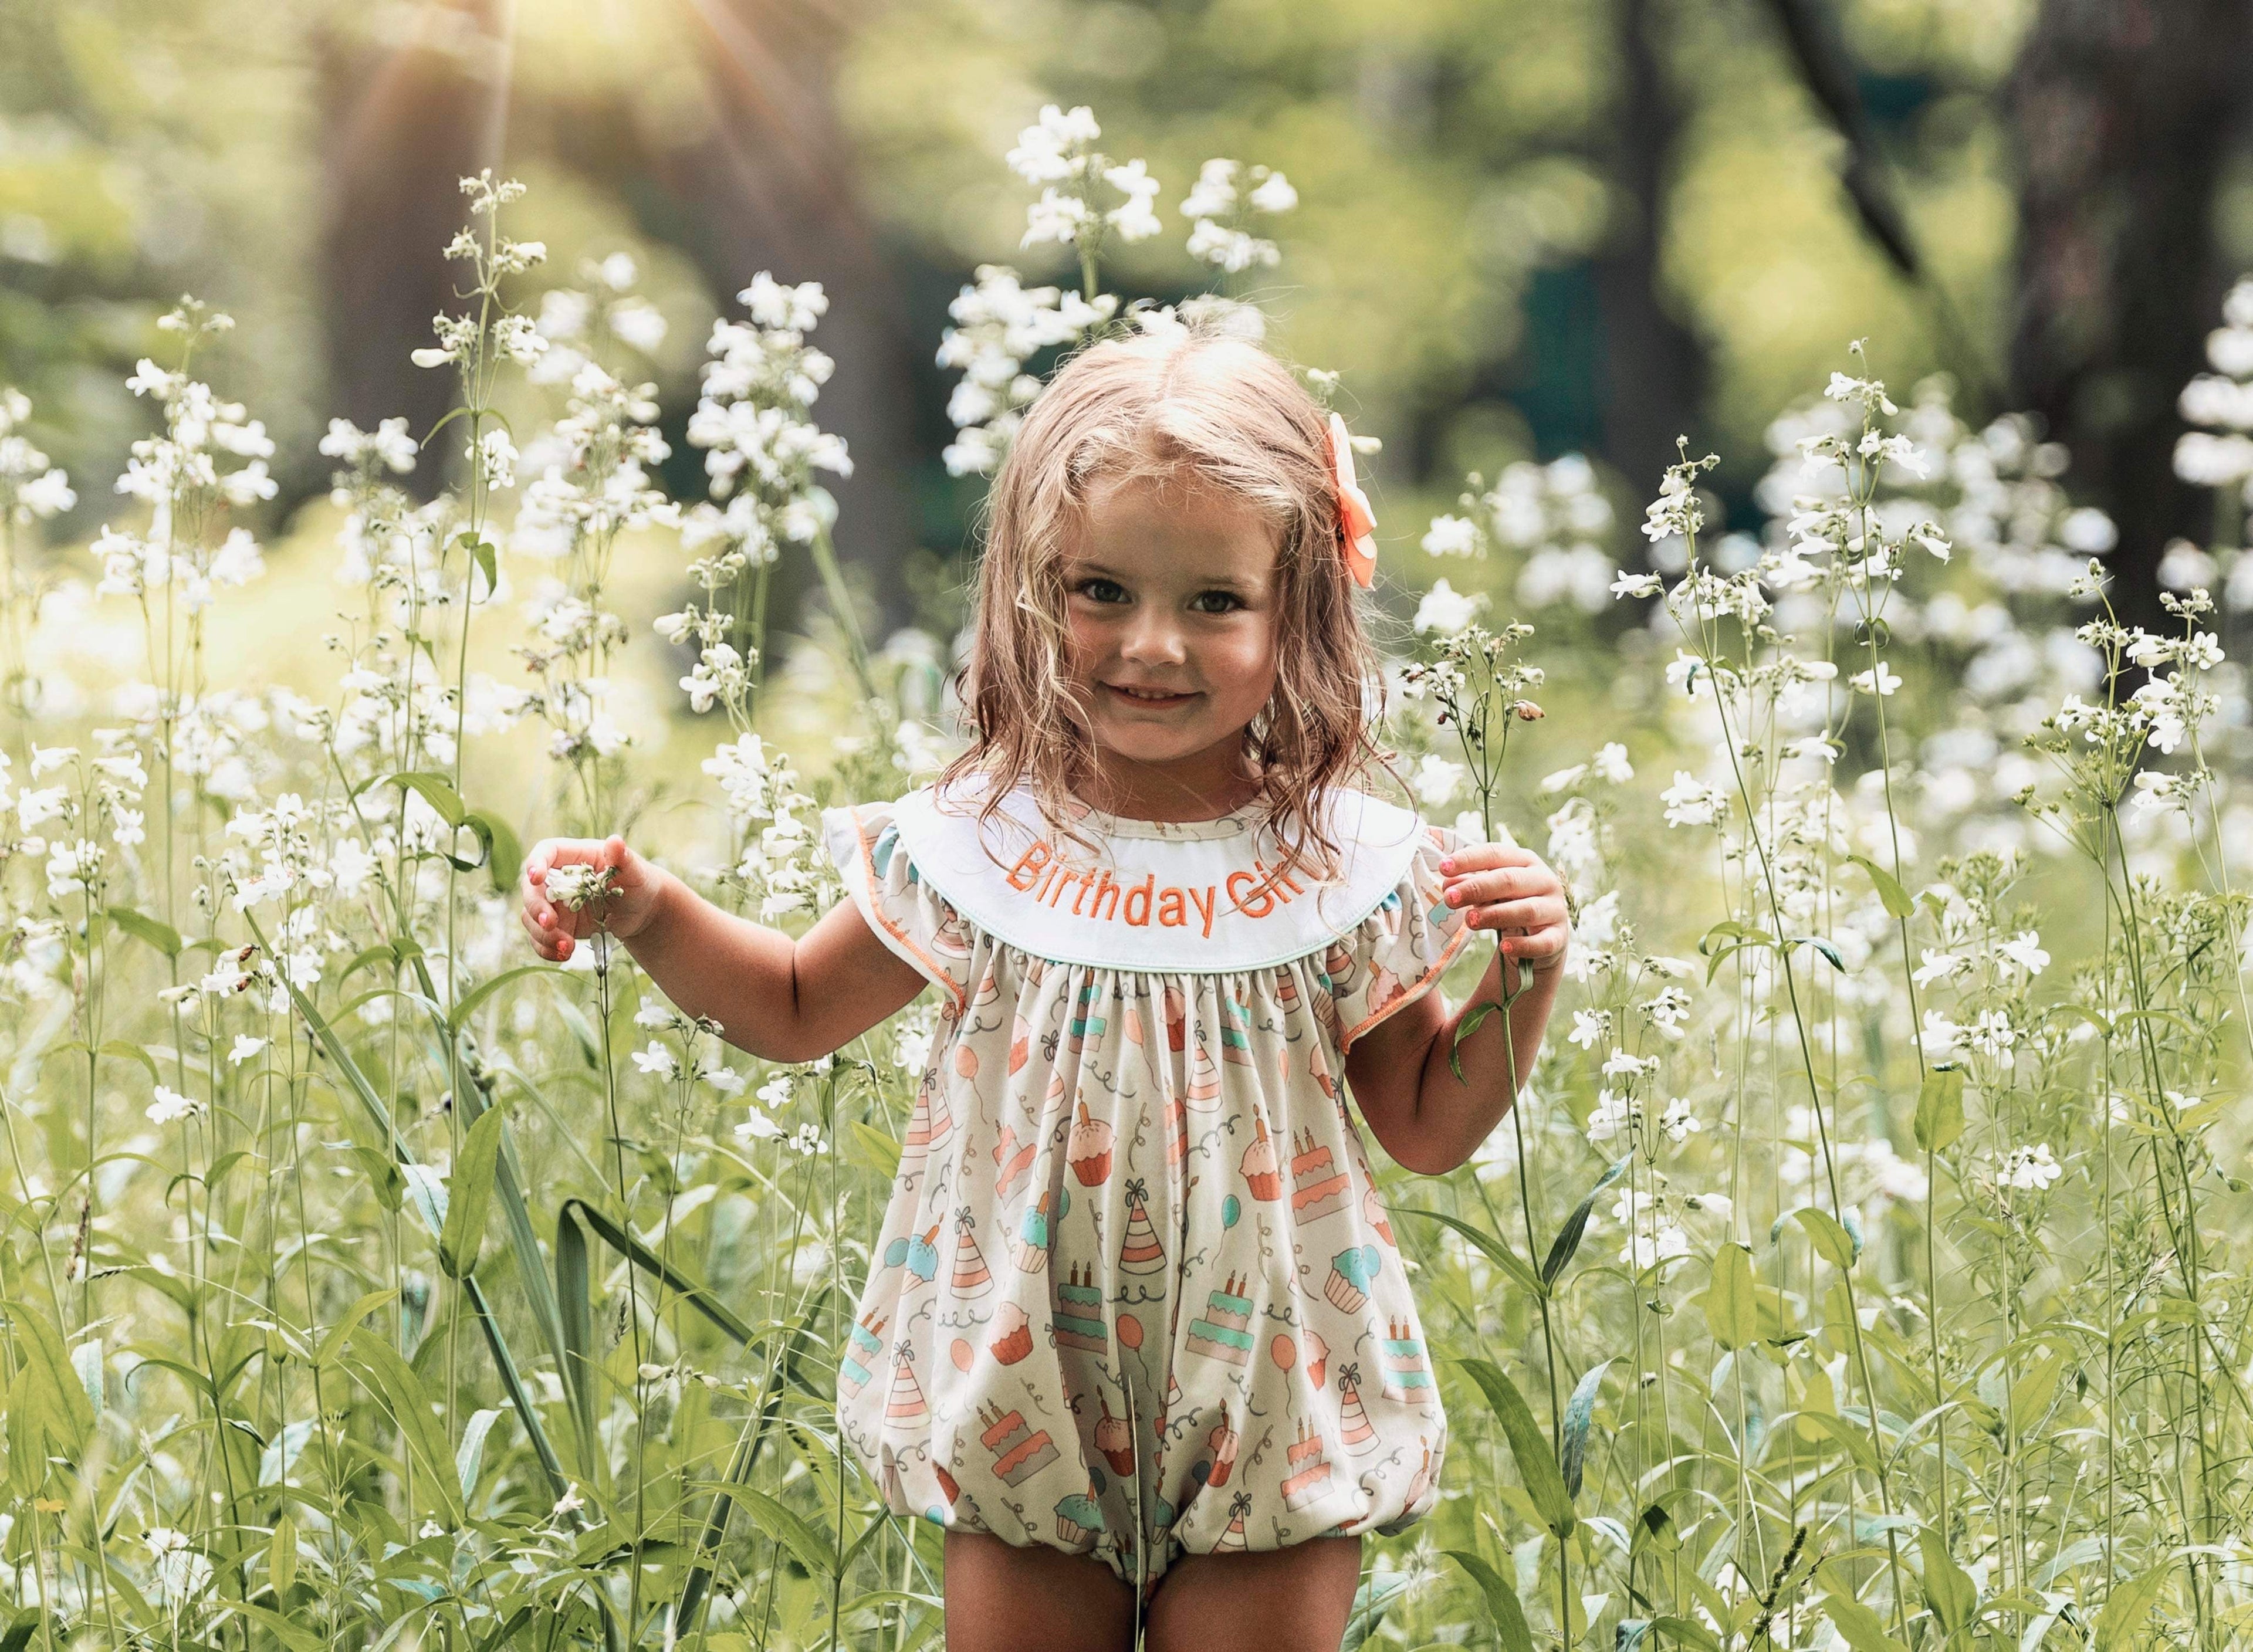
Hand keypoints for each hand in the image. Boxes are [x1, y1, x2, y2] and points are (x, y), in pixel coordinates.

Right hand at [519, 835, 664, 960]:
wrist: (643, 911)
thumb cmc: (639, 882)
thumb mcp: (634, 871)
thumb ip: (623, 859)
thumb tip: (615, 841)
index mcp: (575, 856)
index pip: (546, 852)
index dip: (536, 863)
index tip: (537, 878)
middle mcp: (559, 879)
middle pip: (532, 888)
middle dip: (536, 907)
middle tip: (550, 924)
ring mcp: (556, 904)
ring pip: (531, 917)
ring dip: (543, 934)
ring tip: (567, 947)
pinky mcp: (558, 926)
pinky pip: (540, 938)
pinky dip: (547, 948)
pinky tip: (564, 955)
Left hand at [1438, 843, 1569, 967]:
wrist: (1541, 938)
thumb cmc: (1510, 905)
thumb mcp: (1490, 893)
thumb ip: (1470, 886)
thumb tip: (1448, 885)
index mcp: (1526, 861)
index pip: (1496, 854)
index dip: (1469, 859)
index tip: (1443, 868)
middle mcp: (1544, 881)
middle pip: (1510, 880)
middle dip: (1477, 888)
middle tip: (1450, 898)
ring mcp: (1555, 909)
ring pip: (1526, 910)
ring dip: (1495, 915)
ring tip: (1469, 921)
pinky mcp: (1558, 938)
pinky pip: (1542, 942)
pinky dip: (1523, 945)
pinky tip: (1504, 947)